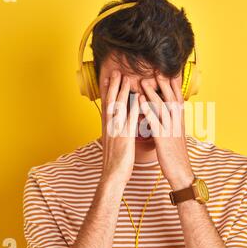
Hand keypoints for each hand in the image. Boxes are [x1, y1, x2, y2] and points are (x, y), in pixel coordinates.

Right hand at [99, 70, 139, 187]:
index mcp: (108, 128)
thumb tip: (118, 125)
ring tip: (126, 78)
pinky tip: (138, 98)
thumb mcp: (113, 143)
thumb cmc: (115, 162)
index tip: (111, 79)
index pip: (108, 105)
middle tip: (117, 72)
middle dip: (114, 86)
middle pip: (111, 102)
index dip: (109, 91)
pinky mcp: (125, 137)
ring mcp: (116, 131)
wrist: (112, 176)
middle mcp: (110, 127)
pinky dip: (134, 107)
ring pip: (119, 108)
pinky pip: (130, 119)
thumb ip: (115, 132)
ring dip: (122, 91)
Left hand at [139, 73, 193, 190]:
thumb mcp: (177, 134)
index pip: (177, 97)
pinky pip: (154, 121)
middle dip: (163, 83)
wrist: (181, 171)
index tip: (165, 71)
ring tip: (143, 81)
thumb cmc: (176, 154)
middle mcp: (177, 122)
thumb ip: (173, 121)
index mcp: (180, 120)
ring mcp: (170, 129)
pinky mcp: (163, 138)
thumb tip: (168, 111)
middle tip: (155, 69)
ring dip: (153, 93)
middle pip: (171, 98)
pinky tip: (140, 102)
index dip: (171, 84)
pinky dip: (147, 109)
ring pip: (162, 107)